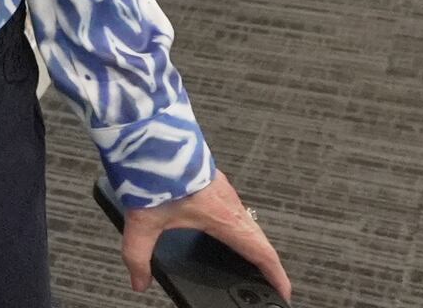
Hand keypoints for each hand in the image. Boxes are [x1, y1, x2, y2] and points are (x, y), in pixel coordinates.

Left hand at [122, 172, 289, 300]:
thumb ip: (138, 256)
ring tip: (247, 257)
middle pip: (256, 238)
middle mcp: (228, 201)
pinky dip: (233, 223)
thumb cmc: (155, 168)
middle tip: (269, 279)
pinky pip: (230, 206)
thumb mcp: (143, 221)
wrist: (150, 129)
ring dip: (249, 240)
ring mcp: (220, 188)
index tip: (284, 291)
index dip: (275, 275)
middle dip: (264, 261)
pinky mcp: (208, 178)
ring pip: (244, 220)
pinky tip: (218, 226)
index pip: (260, 251)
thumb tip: (139, 280)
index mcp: (223, 216)